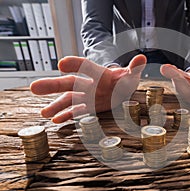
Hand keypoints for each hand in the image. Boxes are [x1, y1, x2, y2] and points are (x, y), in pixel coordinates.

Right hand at [30, 54, 145, 122]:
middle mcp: (89, 84)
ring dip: (56, 106)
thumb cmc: (125, 79)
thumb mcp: (132, 74)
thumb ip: (135, 68)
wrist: (122, 89)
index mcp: (99, 73)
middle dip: (53, 85)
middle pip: (69, 83)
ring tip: (43, 113)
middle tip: (34, 87)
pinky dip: (66, 115)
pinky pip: (76, 111)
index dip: (75, 65)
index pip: (85, 67)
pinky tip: (55, 120)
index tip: (62, 64)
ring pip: (69, 100)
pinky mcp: (88, 107)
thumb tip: (142, 58)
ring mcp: (87, 96)